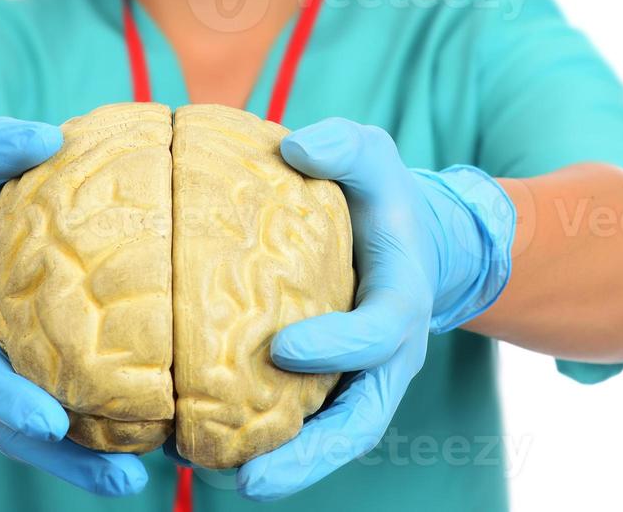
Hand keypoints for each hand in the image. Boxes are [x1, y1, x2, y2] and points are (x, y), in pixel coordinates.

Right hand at [0, 117, 149, 496]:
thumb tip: (45, 136)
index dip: (7, 398)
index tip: (51, 422)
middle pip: (3, 426)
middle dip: (59, 457)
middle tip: (122, 479)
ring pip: (26, 440)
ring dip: (80, 468)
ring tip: (137, 488)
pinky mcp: (14, 390)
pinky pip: (48, 426)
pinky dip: (87, 446)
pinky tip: (144, 455)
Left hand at [235, 118, 515, 500]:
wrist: (409, 239)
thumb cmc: (381, 196)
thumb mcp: (372, 156)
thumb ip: (343, 146)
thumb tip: (296, 145)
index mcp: (401, 300)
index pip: (378, 333)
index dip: (337, 344)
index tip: (283, 347)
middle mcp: (388, 356)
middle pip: (359, 422)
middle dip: (311, 456)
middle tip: (253, 478)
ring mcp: (362, 380)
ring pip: (332, 441)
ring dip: (286, 470)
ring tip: (223, 483)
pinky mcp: (334, 389)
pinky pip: (308, 429)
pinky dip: (271, 450)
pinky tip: (213, 459)